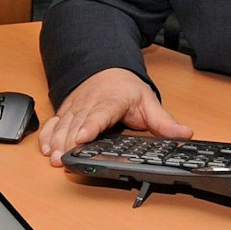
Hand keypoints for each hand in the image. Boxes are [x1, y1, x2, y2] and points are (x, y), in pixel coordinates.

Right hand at [36, 68, 191, 165]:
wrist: (106, 69)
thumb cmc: (125, 89)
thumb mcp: (148, 102)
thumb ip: (164, 122)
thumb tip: (185, 134)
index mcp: (111, 101)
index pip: (100, 114)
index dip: (90, 126)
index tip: (83, 137)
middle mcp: (89, 104)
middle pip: (77, 124)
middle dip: (68, 142)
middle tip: (63, 160)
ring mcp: (75, 107)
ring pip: (63, 125)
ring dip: (57, 142)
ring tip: (54, 158)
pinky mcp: (66, 111)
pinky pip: (54, 123)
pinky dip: (48, 136)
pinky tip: (46, 149)